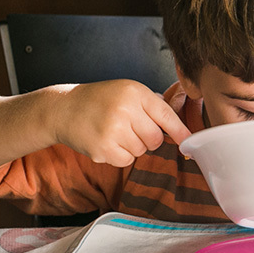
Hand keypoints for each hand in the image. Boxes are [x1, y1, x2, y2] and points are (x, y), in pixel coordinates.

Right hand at [51, 80, 191, 166]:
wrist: (63, 108)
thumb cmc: (100, 100)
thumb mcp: (126, 91)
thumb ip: (151, 105)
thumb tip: (179, 127)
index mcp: (135, 92)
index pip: (166, 115)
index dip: (181, 131)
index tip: (190, 142)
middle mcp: (125, 109)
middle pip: (156, 138)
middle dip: (149, 138)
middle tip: (131, 129)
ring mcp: (113, 130)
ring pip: (142, 151)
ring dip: (133, 146)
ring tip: (115, 132)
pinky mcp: (103, 149)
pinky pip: (126, 161)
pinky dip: (120, 156)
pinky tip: (107, 142)